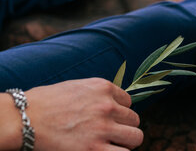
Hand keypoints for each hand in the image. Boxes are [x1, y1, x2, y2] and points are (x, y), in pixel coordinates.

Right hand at [26, 78, 142, 150]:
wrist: (24, 119)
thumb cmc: (45, 103)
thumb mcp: (77, 87)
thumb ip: (97, 94)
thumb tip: (112, 104)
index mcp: (103, 87)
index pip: (128, 102)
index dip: (119, 113)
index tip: (108, 120)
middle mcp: (107, 106)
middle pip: (134, 120)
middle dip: (124, 128)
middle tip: (110, 135)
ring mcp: (102, 128)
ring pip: (135, 137)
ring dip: (126, 143)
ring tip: (112, 145)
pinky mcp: (94, 149)